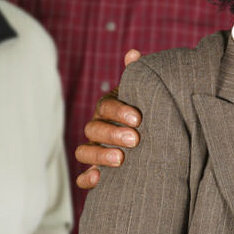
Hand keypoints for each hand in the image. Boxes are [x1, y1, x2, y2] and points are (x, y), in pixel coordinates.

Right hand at [73, 49, 144, 190]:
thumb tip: (133, 53)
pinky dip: (86, 179)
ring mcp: (95, 148)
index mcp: (108, 108)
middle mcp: (98, 127)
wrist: (149, 133)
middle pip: (93, 129)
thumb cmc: (146, 111)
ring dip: (99, 155)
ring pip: (84, 151)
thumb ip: (138, 75)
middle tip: (135, 139)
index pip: (106, 107)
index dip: (119, 111)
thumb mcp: (143, 94)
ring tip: (120, 160)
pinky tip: (97, 180)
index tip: (138, 118)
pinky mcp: (96, 170)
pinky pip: (84, 177)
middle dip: (112, 134)